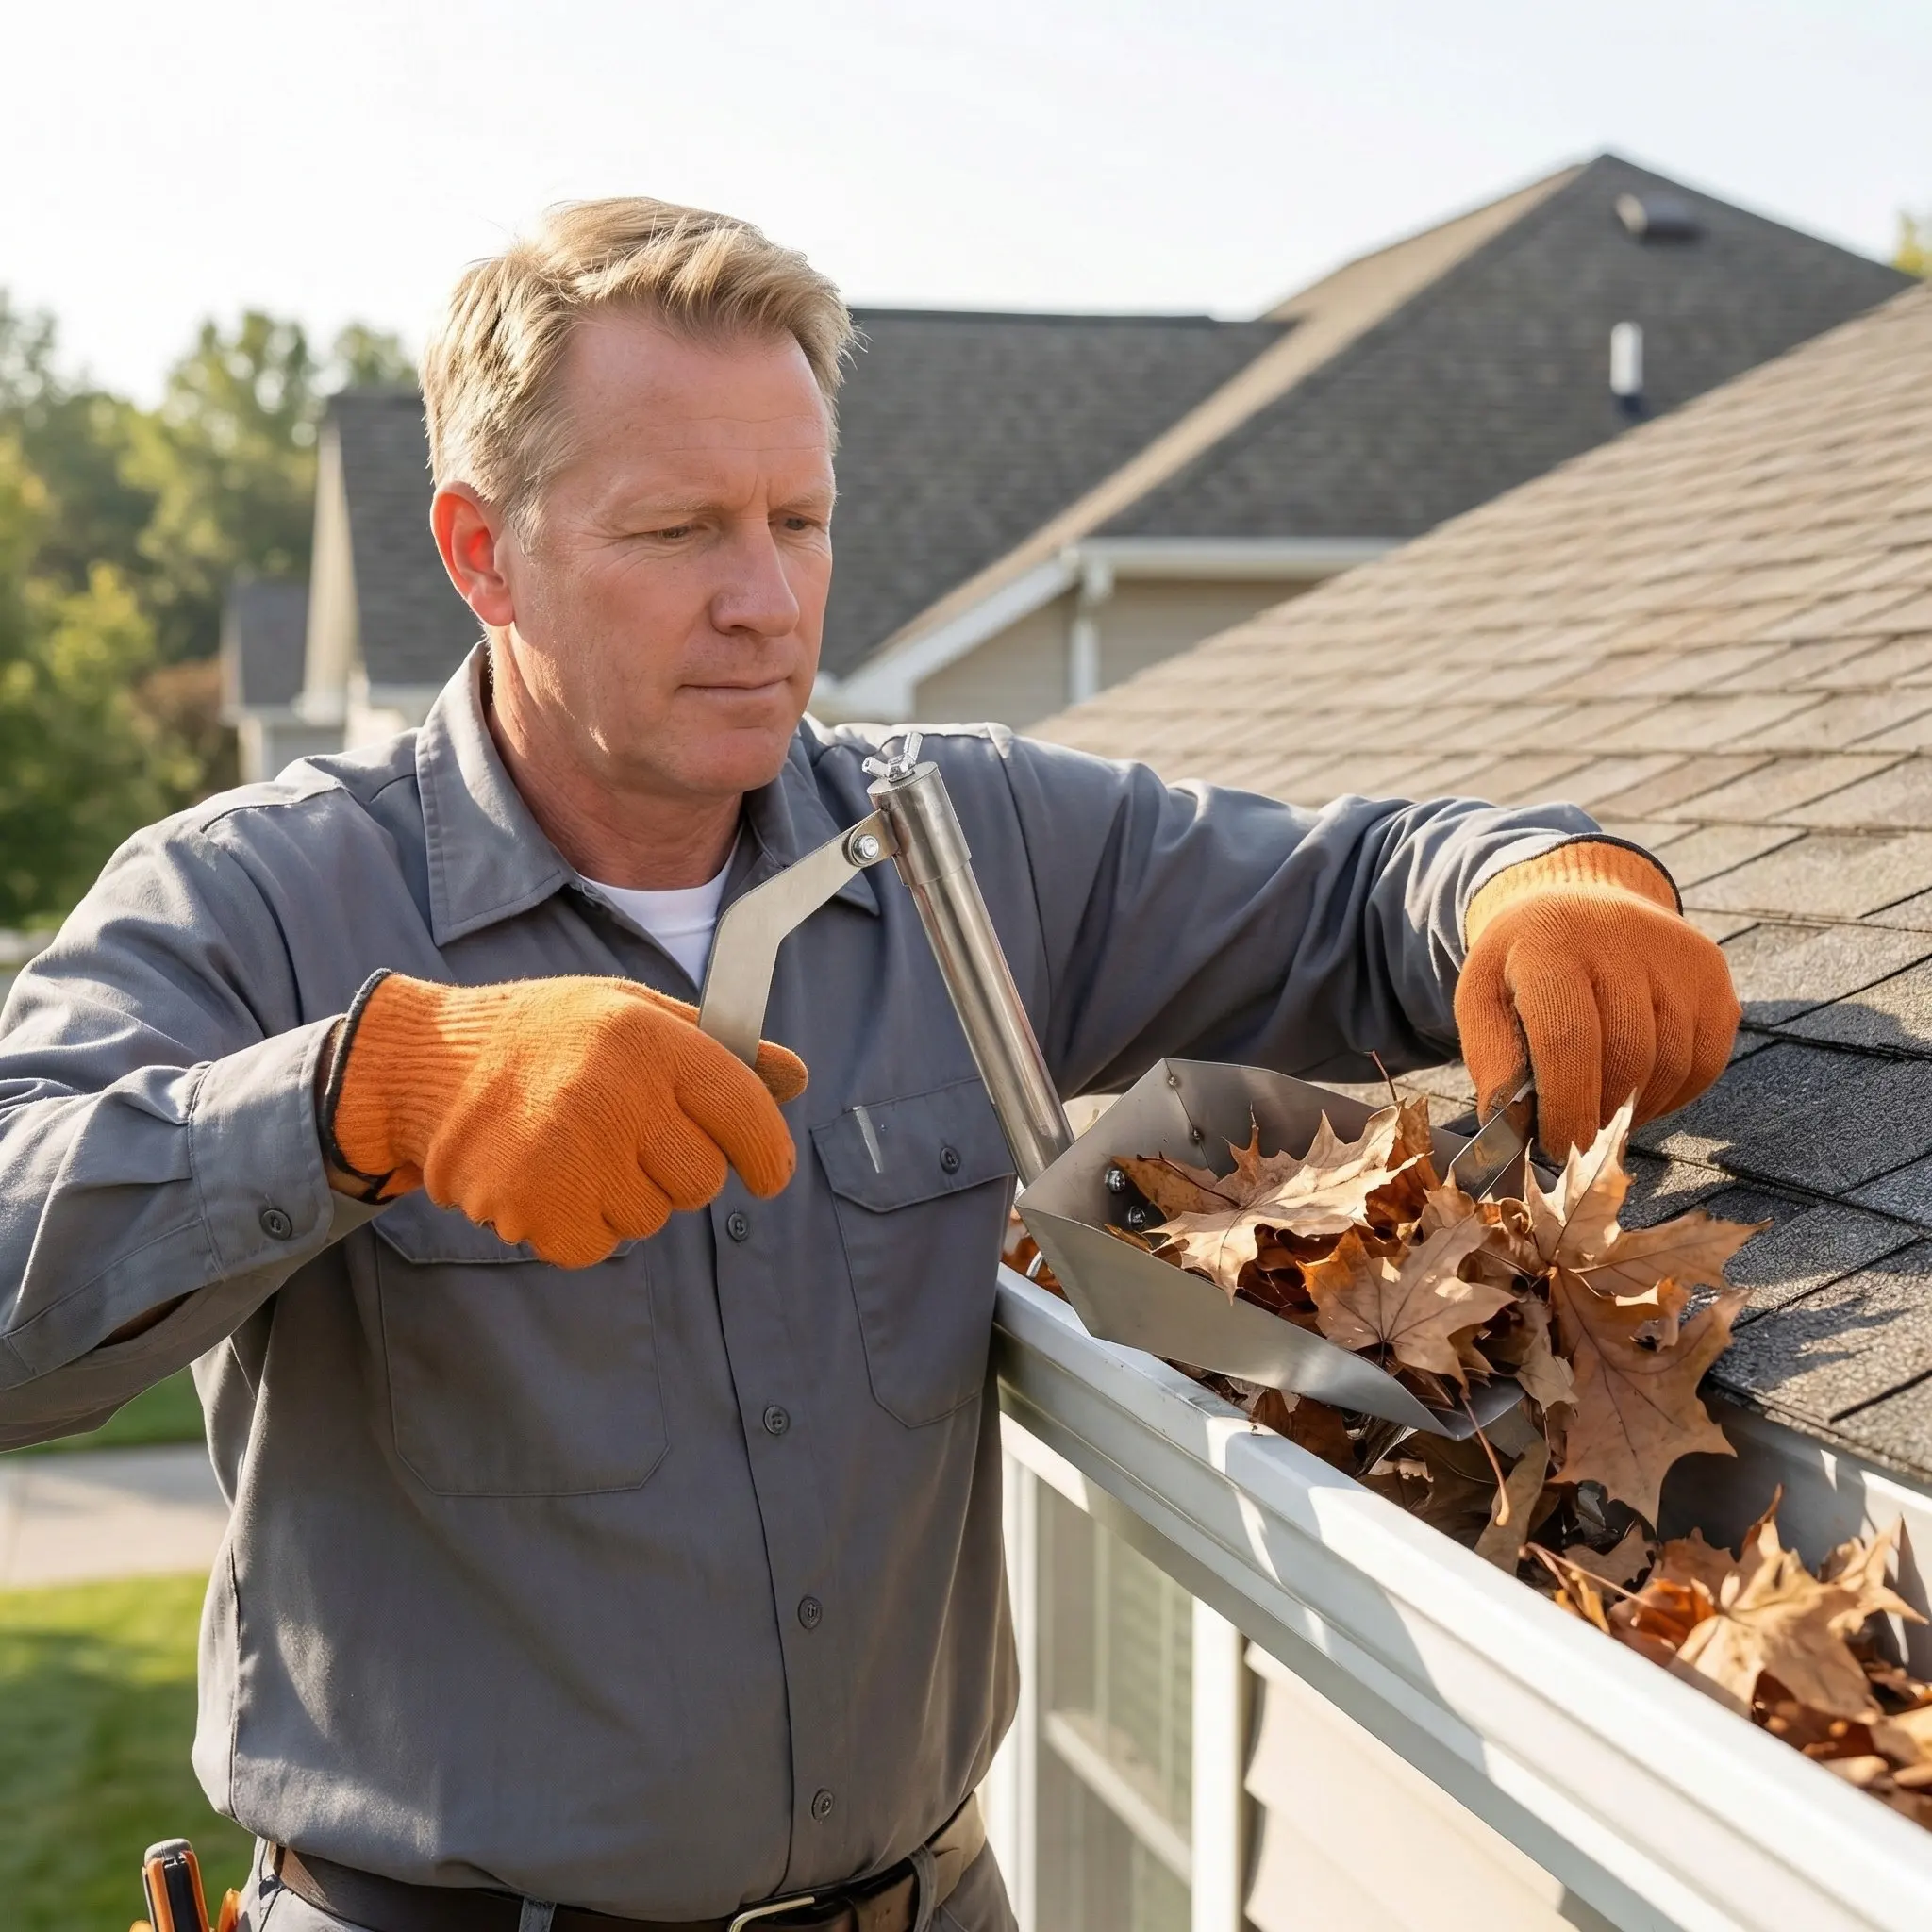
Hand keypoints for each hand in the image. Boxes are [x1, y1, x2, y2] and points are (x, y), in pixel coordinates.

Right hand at [318, 973, 806, 1266]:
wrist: (425, 1068)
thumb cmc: (543, 1036)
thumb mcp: (631, 1011)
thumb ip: (717, 1047)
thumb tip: (795, 1077)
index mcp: (646, 1039)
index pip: (744, 1112)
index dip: (767, 1152)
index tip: (767, 1174)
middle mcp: (614, 1096)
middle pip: (702, 1181)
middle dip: (678, 1170)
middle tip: (626, 1138)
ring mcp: (572, 1156)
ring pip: (650, 1218)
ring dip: (623, 1196)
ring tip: (573, 1148)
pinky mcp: (534, 1209)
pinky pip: (597, 1246)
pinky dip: (579, 1226)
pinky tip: (546, 1178)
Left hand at [1454, 841, 1738, 1159]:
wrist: (1579, 901)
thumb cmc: (1521, 967)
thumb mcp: (1482, 1000)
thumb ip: (1493, 1062)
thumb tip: (1510, 1130)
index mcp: (1550, 943)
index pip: (1569, 1040)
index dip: (1567, 1106)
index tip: (1557, 1150)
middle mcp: (1621, 938)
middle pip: (1626, 1058)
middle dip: (1600, 1115)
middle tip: (1577, 1141)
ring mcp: (1676, 954)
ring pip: (1670, 1066)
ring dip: (1636, 1108)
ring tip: (1601, 1112)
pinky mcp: (1712, 973)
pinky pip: (1705, 1061)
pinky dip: (1673, 1095)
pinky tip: (1637, 1093)